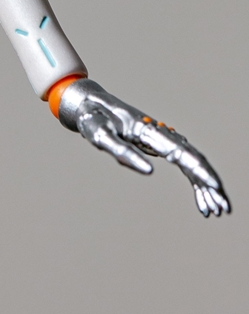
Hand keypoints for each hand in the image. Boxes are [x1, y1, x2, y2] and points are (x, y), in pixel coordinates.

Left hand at [56, 78, 229, 217]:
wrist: (90, 104)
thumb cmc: (94, 118)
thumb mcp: (101, 136)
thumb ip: (124, 152)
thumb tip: (150, 172)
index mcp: (148, 131)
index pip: (181, 152)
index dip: (199, 170)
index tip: (213, 187)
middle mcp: (160, 134)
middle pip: (193, 158)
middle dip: (210, 183)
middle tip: (223, 208)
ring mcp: (161, 139)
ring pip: (192, 163)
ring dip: (205, 186)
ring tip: (215, 210)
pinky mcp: (158, 145)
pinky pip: (183, 164)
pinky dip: (194, 182)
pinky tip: (201, 201)